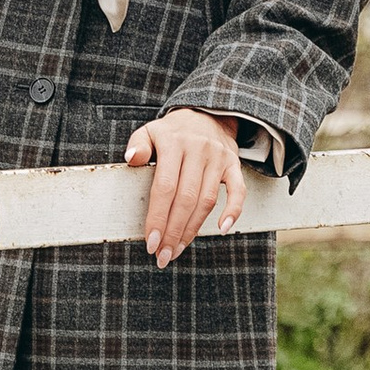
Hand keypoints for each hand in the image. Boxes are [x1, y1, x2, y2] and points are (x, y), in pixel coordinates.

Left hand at [125, 106, 244, 268]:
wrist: (207, 113)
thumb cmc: (172, 132)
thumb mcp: (150, 131)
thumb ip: (138, 144)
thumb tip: (131, 159)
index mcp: (173, 143)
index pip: (164, 186)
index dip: (157, 217)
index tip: (151, 242)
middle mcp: (197, 150)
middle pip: (185, 198)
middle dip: (173, 231)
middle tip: (163, 256)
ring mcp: (218, 158)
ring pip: (207, 200)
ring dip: (193, 229)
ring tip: (178, 249)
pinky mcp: (233, 164)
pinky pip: (238, 190)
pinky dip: (233, 211)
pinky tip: (222, 229)